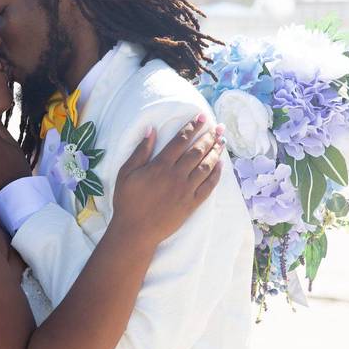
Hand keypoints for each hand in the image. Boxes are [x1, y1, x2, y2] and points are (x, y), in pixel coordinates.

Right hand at [111, 114, 225, 248]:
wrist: (136, 231)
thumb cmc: (127, 201)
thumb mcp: (126, 173)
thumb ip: (140, 151)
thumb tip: (151, 130)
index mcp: (160, 166)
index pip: (180, 141)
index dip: (192, 127)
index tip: (201, 117)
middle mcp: (176, 175)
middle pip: (197, 151)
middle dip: (209, 136)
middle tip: (218, 126)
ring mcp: (186, 190)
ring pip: (206, 166)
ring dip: (216, 152)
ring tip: (222, 141)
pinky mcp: (192, 203)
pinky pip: (209, 186)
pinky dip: (216, 174)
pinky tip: (220, 165)